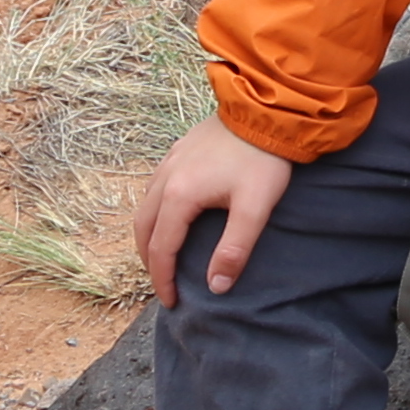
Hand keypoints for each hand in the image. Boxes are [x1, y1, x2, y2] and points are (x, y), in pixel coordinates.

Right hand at [139, 119, 299, 303]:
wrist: (266, 108)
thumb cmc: (263, 158)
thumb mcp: (255, 207)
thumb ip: (235, 248)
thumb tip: (216, 287)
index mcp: (180, 196)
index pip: (161, 249)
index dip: (163, 279)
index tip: (172, 302)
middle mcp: (165, 178)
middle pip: (143, 229)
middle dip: (149, 261)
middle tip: (163, 283)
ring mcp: (170, 161)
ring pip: (144, 207)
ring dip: (148, 236)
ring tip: (162, 256)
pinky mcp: (179, 150)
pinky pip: (153, 188)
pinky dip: (153, 212)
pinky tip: (170, 216)